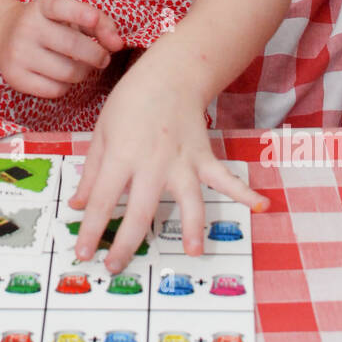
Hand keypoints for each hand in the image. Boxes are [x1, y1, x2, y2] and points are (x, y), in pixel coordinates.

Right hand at [0, 0, 125, 98]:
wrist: (4, 35)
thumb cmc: (49, 25)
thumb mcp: (70, 15)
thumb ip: (99, 23)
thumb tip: (117, 43)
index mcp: (42, 6)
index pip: (60, 7)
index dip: (79, 13)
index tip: (93, 19)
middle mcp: (27, 27)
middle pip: (72, 46)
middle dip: (97, 55)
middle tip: (103, 58)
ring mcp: (18, 53)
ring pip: (68, 72)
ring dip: (84, 72)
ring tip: (82, 66)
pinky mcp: (16, 77)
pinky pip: (55, 90)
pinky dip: (66, 86)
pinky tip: (62, 76)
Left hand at [68, 51, 270, 271]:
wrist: (170, 73)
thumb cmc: (131, 101)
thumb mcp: (102, 131)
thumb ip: (91, 171)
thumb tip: (80, 205)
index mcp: (122, 155)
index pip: (103, 200)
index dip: (92, 230)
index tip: (85, 254)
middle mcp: (152, 162)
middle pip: (140, 211)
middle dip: (126, 243)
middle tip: (115, 268)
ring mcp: (182, 161)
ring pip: (188, 200)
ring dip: (193, 226)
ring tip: (196, 252)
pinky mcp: (204, 157)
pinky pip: (224, 178)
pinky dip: (244, 191)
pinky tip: (261, 206)